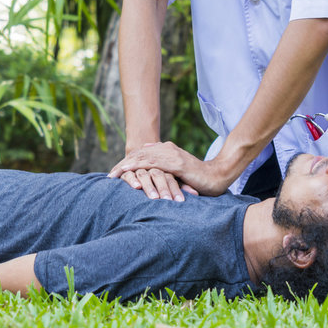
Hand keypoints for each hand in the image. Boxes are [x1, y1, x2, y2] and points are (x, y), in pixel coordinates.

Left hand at [109, 142, 231, 196]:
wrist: (218, 176)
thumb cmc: (199, 178)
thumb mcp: (179, 174)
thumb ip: (166, 170)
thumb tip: (152, 173)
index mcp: (167, 151)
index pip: (142, 155)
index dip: (128, 163)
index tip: (115, 173)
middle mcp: (167, 149)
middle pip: (139, 154)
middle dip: (123, 165)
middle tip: (109, 175)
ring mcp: (172, 155)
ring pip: (144, 157)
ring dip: (127, 166)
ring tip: (113, 174)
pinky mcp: (177, 163)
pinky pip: (154, 163)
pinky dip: (139, 166)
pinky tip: (128, 171)